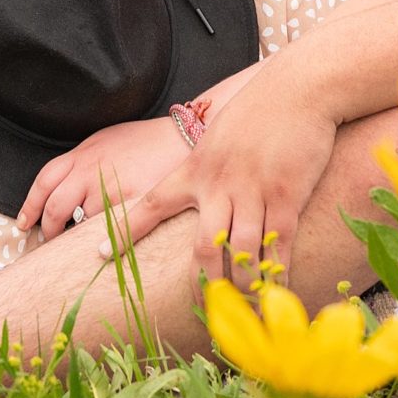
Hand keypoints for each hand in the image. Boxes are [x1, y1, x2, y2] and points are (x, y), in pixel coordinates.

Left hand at [16, 116, 190, 240]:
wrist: (181, 136)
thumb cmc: (144, 140)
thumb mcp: (106, 140)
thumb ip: (84, 160)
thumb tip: (66, 182)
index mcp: (82, 154)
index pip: (44, 180)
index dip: (30, 205)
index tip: (24, 223)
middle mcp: (90, 171)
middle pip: (55, 207)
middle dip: (48, 229)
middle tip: (49, 241)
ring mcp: (109, 188)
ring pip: (79, 223)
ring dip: (74, 239)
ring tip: (77, 248)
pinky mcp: (130, 203)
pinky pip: (108, 229)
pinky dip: (103, 240)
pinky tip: (104, 247)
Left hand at [111, 70, 338, 285]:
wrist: (298, 88)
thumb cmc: (258, 108)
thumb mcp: (217, 134)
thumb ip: (204, 164)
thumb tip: (200, 188)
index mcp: (195, 170)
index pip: (149, 204)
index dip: (124, 233)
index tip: (99, 255)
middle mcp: (218, 184)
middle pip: (202, 247)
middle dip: (204, 284)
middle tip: (205, 308)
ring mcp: (252, 192)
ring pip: (241, 253)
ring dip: (243, 285)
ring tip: (245, 307)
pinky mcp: (285, 196)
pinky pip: (279, 246)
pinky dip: (277, 273)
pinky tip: (278, 290)